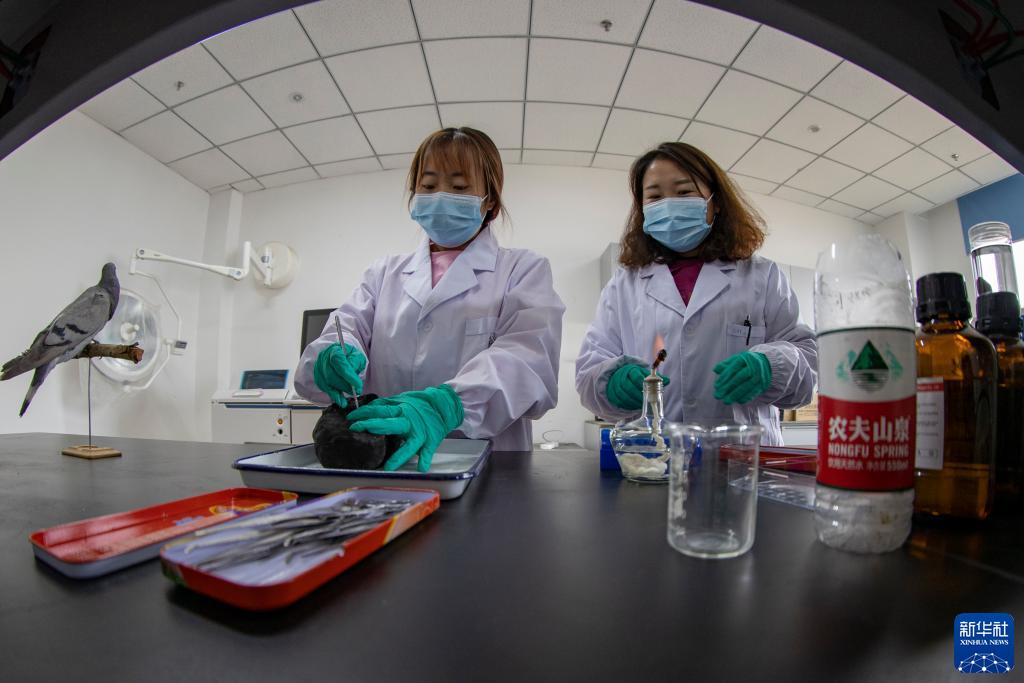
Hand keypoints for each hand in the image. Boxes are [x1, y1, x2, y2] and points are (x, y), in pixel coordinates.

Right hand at [313, 343, 365, 407]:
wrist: (339, 355)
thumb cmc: (348, 355)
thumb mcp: (356, 355)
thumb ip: (356, 362)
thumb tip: (353, 375)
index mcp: (334, 351)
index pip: (340, 365)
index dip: (349, 376)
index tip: (358, 385)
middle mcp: (323, 359)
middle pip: (332, 375)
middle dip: (345, 385)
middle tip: (357, 391)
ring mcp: (319, 369)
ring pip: (328, 383)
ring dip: (340, 391)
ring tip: (351, 395)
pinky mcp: (318, 378)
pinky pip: (325, 389)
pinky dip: (334, 396)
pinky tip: (341, 401)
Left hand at [348, 384, 463, 471]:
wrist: (443, 405)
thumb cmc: (419, 405)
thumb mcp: (401, 401)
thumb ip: (386, 406)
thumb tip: (368, 408)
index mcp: (401, 409)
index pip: (379, 410)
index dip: (364, 414)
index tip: (351, 418)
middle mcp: (409, 421)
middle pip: (390, 424)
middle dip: (372, 426)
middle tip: (356, 430)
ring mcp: (421, 432)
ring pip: (410, 445)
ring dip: (400, 456)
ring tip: (389, 466)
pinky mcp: (431, 440)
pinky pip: (428, 451)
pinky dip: (425, 459)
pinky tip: (421, 468)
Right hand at [606, 362, 669, 410]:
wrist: (619, 377)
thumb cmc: (634, 376)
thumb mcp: (644, 374)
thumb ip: (656, 378)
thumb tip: (668, 380)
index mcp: (630, 370)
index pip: (635, 375)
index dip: (642, 382)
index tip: (648, 388)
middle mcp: (621, 377)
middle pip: (628, 386)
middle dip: (638, 394)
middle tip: (646, 399)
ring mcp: (615, 386)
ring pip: (623, 394)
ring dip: (633, 401)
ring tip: (641, 404)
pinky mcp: (613, 394)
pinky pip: (620, 401)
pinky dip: (628, 405)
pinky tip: (634, 406)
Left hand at [713, 352, 771, 404]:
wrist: (765, 364)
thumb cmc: (747, 363)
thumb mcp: (736, 359)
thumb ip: (725, 365)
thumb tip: (716, 369)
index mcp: (745, 358)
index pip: (733, 368)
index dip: (724, 378)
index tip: (717, 386)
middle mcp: (753, 366)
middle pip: (739, 378)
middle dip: (728, 387)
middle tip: (719, 395)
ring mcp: (759, 376)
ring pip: (746, 386)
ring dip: (735, 395)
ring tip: (726, 400)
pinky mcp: (763, 384)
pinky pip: (754, 392)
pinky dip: (745, 397)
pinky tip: (737, 401)